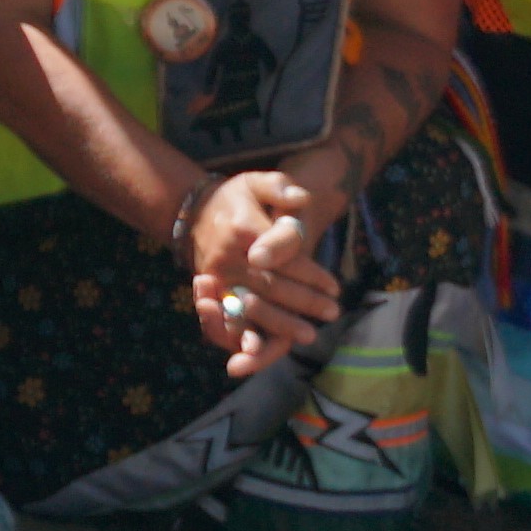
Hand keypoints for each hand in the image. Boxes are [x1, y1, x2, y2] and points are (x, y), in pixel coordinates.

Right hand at [186, 162, 348, 378]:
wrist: (195, 214)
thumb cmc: (236, 199)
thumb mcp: (255, 182)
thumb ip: (279, 186)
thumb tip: (301, 198)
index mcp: (242, 229)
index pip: (282, 257)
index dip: (310, 274)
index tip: (334, 286)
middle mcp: (226, 257)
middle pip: (270, 286)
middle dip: (303, 302)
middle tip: (332, 312)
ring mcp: (217, 278)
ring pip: (253, 306)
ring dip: (282, 323)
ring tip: (309, 333)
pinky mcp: (213, 292)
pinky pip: (231, 318)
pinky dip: (248, 334)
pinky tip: (267, 347)